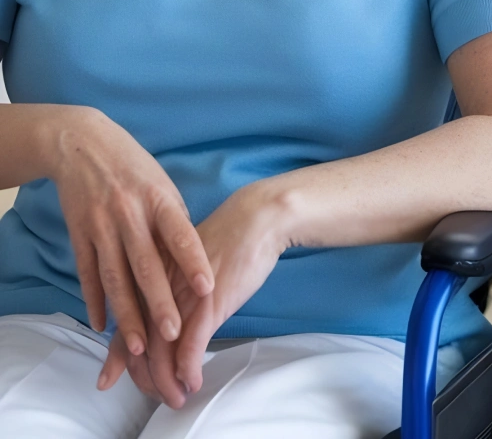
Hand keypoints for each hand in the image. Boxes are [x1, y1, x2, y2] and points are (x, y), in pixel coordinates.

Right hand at [50, 106, 212, 360]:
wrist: (84, 146)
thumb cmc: (134, 167)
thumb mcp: (162, 184)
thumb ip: (174, 220)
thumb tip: (192, 258)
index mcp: (158, 199)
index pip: (180, 234)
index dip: (193, 262)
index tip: (207, 288)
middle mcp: (129, 214)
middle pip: (145, 265)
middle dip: (159, 302)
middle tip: (173, 334)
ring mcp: (101, 226)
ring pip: (114, 277)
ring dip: (126, 313)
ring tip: (139, 344)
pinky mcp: (78, 234)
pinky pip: (87, 273)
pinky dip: (94, 301)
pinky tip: (102, 325)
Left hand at [100, 182, 286, 405]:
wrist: (257, 218)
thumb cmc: (227, 238)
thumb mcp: (190, 261)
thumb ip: (173, 284)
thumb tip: (170, 311)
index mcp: (152, 276)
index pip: (126, 323)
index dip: (117, 356)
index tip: (109, 379)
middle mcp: (160, 288)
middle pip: (139, 344)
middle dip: (144, 378)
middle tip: (158, 395)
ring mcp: (182, 297)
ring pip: (162, 352)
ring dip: (167, 383)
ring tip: (177, 397)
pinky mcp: (208, 304)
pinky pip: (191, 347)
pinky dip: (189, 371)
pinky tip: (193, 382)